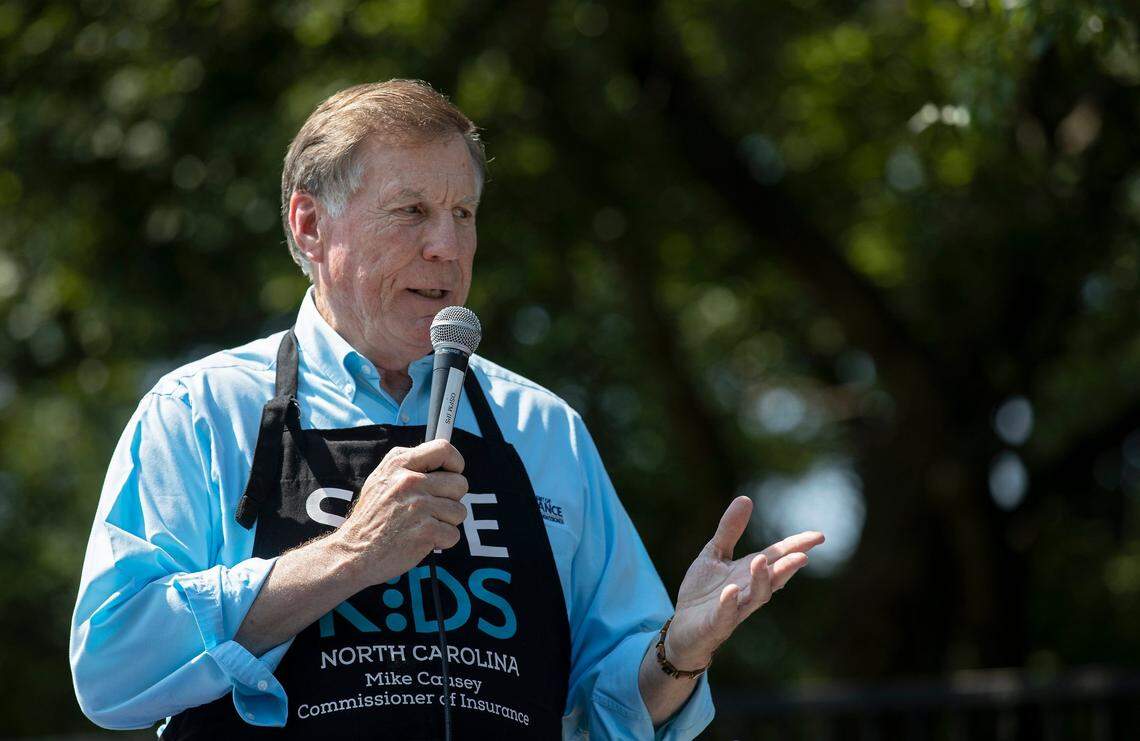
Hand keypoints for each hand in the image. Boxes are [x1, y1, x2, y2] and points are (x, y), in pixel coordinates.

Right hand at [329, 439, 468, 587]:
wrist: (353, 553)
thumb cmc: (370, 519)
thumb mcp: (380, 480)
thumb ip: (408, 466)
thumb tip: (441, 461)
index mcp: (398, 464)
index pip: (444, 448)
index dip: (455, 462)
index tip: (452, 474)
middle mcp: (409, 481)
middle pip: (460, 483)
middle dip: (451, 499)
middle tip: (431, 510)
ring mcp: (419, 506)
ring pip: (459, 511)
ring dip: (446, 523)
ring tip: (422, 526)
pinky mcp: (426, 531)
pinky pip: (454, 534)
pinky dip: (442, 541)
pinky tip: (422, 541)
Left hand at [664, 496, 823, 668]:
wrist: (684, 628)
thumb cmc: (704, 592)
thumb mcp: (715, 553)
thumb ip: (730, 530)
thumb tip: (746, 498)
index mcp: (749, 572)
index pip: (777, 557)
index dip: (796, 546)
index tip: (819, 536)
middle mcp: (748, 590)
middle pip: (773, 578)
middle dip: (787, 567)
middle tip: (802, 555)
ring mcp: (734, 609)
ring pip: (755, 597)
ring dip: (761, 580)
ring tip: (762, 560)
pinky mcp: (716, 624)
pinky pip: (725, 615)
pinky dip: (729, 604)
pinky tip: (730, 591)